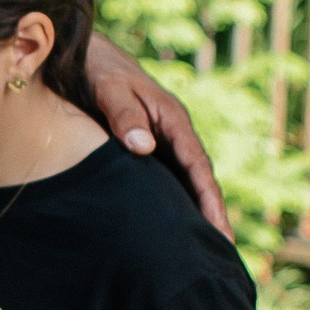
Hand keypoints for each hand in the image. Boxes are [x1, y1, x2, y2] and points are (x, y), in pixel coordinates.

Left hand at [85, 35, 224, 232]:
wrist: (88, 56)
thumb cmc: (100, 70)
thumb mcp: (109, 89)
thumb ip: (124, 115)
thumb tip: (144, 147)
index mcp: (173, 121)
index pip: (197, 166)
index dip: (209, 198)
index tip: (219, 228)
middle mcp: (172, 135)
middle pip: (197, 180)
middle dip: (211, 215)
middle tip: (221, 253)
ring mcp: (160, 143)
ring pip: (181, 183)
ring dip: (191, 213)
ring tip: (200, 250)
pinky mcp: (143, 148)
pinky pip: (161, 179)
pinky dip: (169, 202)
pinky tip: (165, 228)